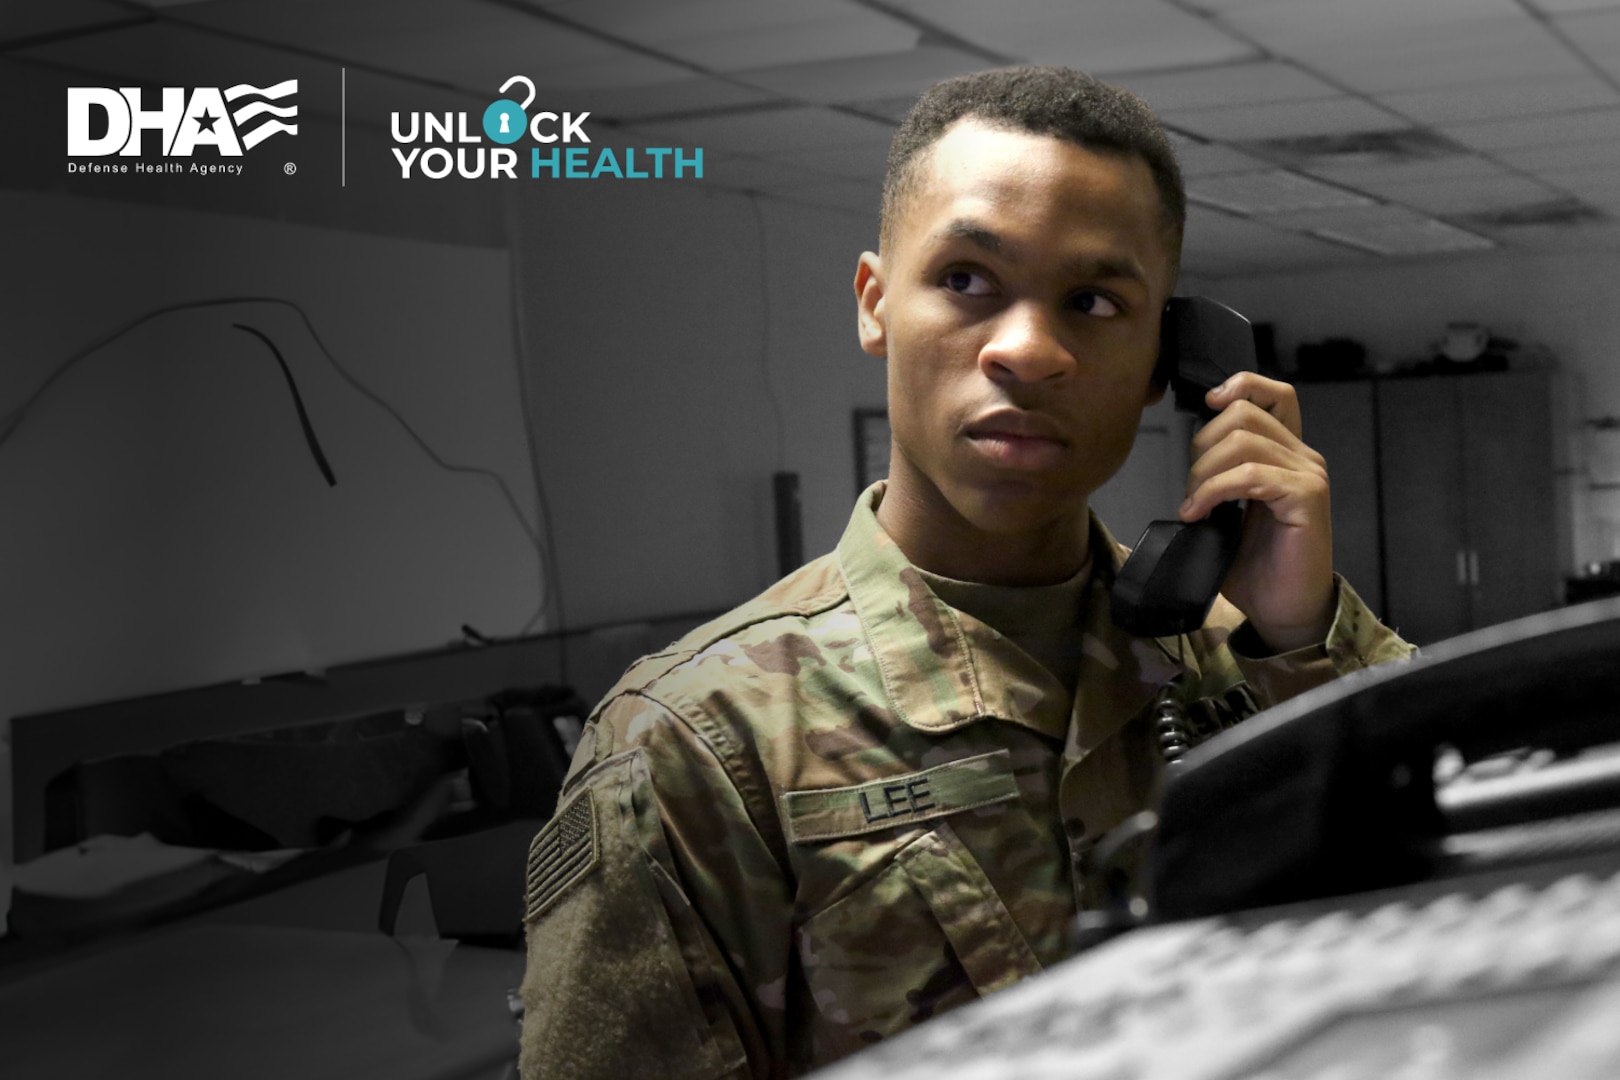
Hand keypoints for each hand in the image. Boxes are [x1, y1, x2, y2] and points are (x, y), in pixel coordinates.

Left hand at [1180, 372, 1334, 652]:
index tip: (1206, 404)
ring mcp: (1308, 474)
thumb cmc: (1255, 564)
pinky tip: (1199, 514)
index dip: (1239, 385)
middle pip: (1244, 413)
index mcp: (1285, 452)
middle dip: (1202, 446)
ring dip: (1203, 473)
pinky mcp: (1306, 497)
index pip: (1273, 393)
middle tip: (1191, 489)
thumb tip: (1190, 456)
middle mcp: (1302, 455)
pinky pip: (1250, 475)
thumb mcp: (1228, 511)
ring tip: (1194, 506)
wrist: (1283, 608)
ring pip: (1243, 442)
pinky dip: (1214, 492)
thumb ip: (1219, 475)